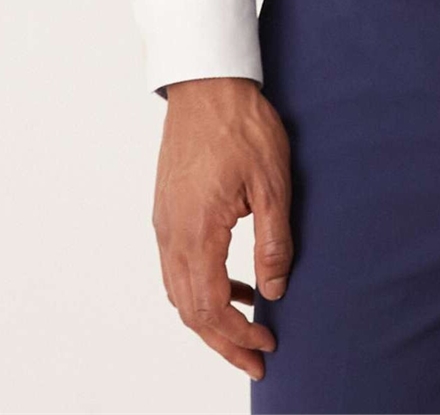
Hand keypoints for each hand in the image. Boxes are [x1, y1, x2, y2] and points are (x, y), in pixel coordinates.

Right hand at [152, 76, 292, 382]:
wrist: (207, 82)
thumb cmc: (242, 124)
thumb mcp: (273, 181)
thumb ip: (274, 242)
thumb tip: (274, 291)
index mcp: (198, 232)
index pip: (211, 308)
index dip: (237, 337)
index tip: (265, 347)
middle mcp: (172, 234)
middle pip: (189, 311)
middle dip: (223, 341)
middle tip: (255, 358)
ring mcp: (164, 222)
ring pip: (179, 292)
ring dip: (210, 317)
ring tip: (248, 324)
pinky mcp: (166, 210)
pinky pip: (178, 266)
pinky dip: (201, 287)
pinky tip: (233, 281)